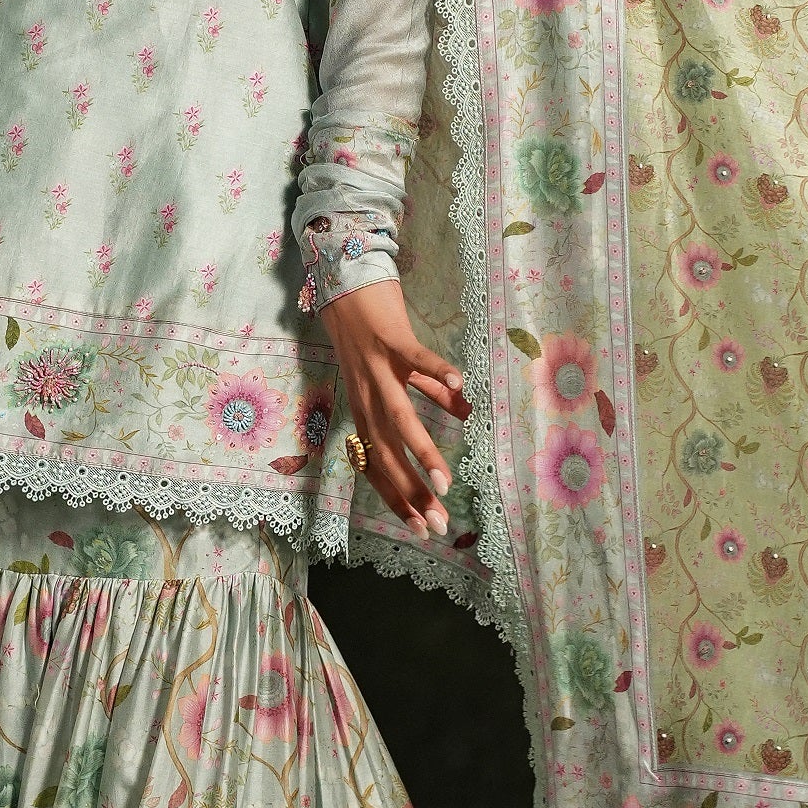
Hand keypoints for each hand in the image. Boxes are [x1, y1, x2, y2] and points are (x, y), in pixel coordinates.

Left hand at [319, 279, 469, 537]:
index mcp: (365, 407)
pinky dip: (436, 372)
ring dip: (420, 452)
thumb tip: (465, 415)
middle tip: (436, 525)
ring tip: (444, 482)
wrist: (343, 279)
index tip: (420, 529)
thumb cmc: (371, 325)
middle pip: (387, 453)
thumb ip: (429, 391)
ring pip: (398, 417)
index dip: (397, 497)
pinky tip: (461, 385)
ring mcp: (376, 368)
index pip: (378, 464)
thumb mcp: (398, 368)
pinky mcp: (389, 338)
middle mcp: (366, 395)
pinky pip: (414, 359)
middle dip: (412, 492)